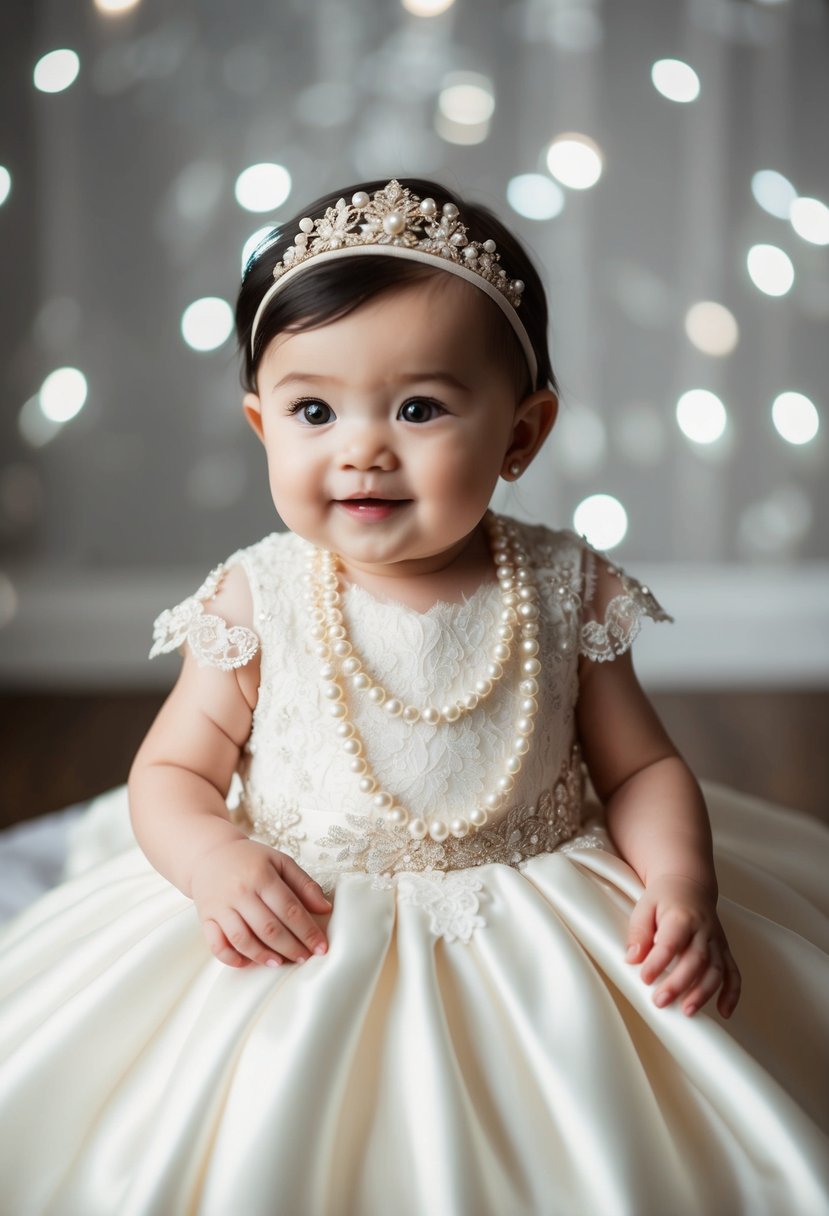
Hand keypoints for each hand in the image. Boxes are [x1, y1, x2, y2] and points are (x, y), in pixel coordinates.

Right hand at [190, 838, 332, 967]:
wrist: (209, 854)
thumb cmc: (251, 860)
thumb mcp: (280, 862)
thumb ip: (304, 884)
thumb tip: (325, 908)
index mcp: (262, 875)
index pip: (289, 909)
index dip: (308, 931)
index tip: (321, 947)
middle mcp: (240, 891)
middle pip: (268, 928)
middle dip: (290, 947)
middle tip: (305, 958)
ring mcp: (220, 906)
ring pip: (243, 939)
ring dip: (263, 955)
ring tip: (280, 963)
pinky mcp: (205, 918)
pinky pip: (216, 944)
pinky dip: (231, 958)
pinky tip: (246, 963)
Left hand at [625, 874, 740, 1017]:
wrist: (689, 884)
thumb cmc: (665, 897)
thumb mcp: (645, 906)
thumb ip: (639, 932)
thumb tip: (632, 958)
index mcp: (681, 916)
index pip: (671, 942)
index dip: (658, 962)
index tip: (645, 978)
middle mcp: (703, 929)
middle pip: (696, 959)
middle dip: (679, 984)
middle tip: (660, 1001)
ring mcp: (716, 941)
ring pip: (717, 970)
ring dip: (703, 993)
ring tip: (687, 1011)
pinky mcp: (723, 950)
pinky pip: (733, 973)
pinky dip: (732, 994)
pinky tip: (723, 1011)